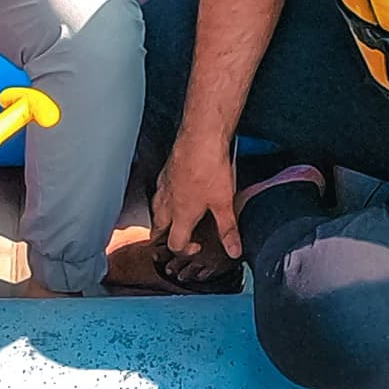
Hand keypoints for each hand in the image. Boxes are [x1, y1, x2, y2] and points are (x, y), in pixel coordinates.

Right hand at [154, 143, 242, 264]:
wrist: (200, 137)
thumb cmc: (209, 167)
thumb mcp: (224, 202)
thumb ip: (228, 229)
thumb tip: (234, 250)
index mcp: (181, 215)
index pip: (174, 244)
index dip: (185, 251)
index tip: (197, 246)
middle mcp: (167, 203)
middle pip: (156, 230)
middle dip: (164, 238)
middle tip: (176, 239)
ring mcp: (163, 186)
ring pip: (154, 211)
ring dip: (161, 220)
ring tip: (173, 220)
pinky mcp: (165, 171)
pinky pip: (159, 192)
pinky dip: (164, 199)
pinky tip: (175, 192)